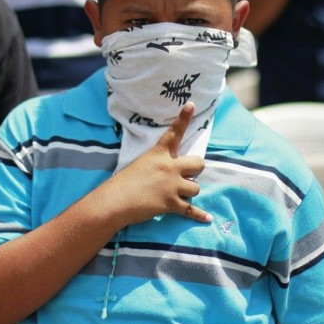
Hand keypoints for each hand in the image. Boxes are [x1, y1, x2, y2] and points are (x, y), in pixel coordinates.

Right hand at [110, 102, 212, 224]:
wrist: (115, 200)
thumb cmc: (123, 182)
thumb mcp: (140, 163)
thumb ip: (157, 162)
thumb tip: (172, 170)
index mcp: (159, 154)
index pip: (174, 133)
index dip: (184, 118)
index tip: (191, 104)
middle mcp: (169, 167)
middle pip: (198, 164)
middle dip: (195, 170)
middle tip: (186, 175)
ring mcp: (172, 186)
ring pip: (196, 188)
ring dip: (189, 191)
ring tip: (176, 194)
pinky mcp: (171, 204)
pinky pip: (191, 210)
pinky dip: (199, 215)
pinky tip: (208, 219)